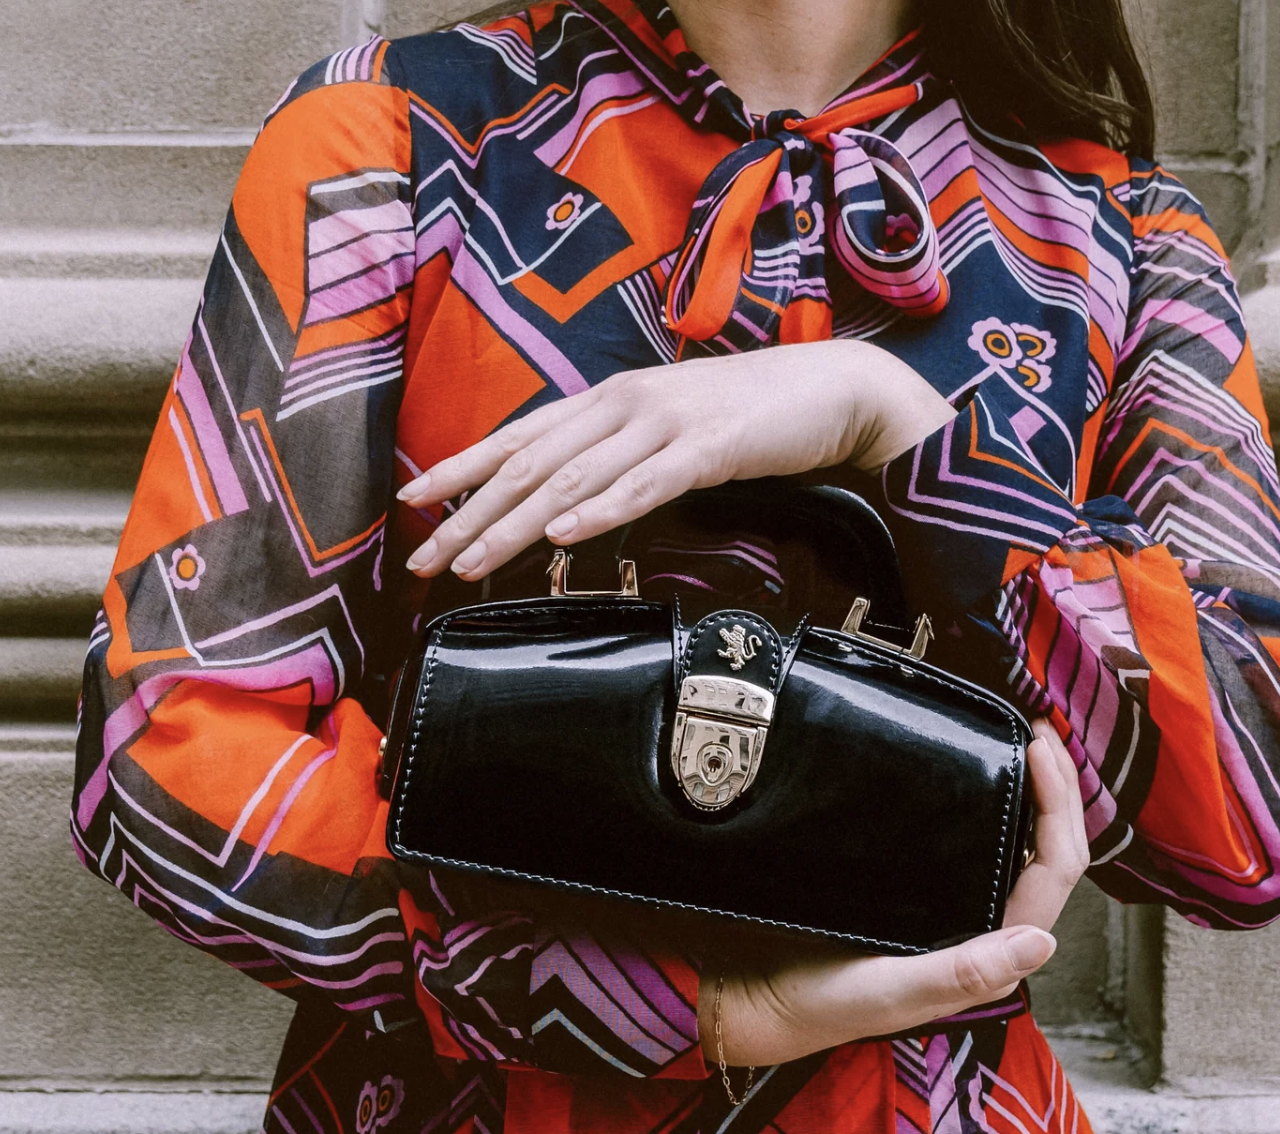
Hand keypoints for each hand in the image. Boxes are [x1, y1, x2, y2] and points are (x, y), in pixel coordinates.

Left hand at [398, 340, 954, 579]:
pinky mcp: (709, 448)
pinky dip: (600, 510)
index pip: (520, 435)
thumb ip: (620, 451)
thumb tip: (570, 494)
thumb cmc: (749, 413)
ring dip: (517, 523)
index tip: (412, 500)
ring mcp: (665, 423)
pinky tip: (564, 536)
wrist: (831, 389)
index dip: (462, 467)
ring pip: (574, 478)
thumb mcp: (669, 426)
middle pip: (531, 464)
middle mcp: (625, 404)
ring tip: (473, 561)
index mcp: (610, 399)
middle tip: (426, 558)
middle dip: (470, 514)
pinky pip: (646, 484)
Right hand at [702, 719, 1087, 1066]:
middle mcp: (984, 928)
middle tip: (1039, 729)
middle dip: (1057, 790)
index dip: (1059, 809)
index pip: (1053, 872)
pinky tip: (976, 775)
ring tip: (1022, 741)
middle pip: (1047, 852)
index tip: (1035, 748)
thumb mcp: (892, 990)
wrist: (760, 995)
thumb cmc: (825, 1002)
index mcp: (991, 953)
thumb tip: (1042, 941)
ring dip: (1030, 794)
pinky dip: (989, 805)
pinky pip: (975, 844)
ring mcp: (955, 908)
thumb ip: (962, 973)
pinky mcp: (922, 892)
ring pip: (1018, 846)